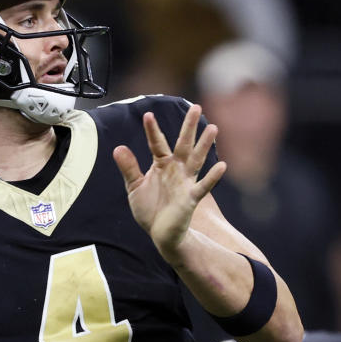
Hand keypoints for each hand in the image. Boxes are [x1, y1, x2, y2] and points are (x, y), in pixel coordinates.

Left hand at [113, 104, 225, 258]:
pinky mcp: (190, 199)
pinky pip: (203, 186)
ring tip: (213, 128)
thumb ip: (129, 168)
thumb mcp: (134, 187)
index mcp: (162, 165)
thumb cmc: (149, 208)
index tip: (148, 115)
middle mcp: (176, 170)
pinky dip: (212, 177)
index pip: (157, 143)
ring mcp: (185, 183)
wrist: (159, 233)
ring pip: (197, 160)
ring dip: (204, 145)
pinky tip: (222, 166)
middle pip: (184, 145)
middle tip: (197, 108)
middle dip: (189, 127)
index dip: (153, 130)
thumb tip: (118, 147)